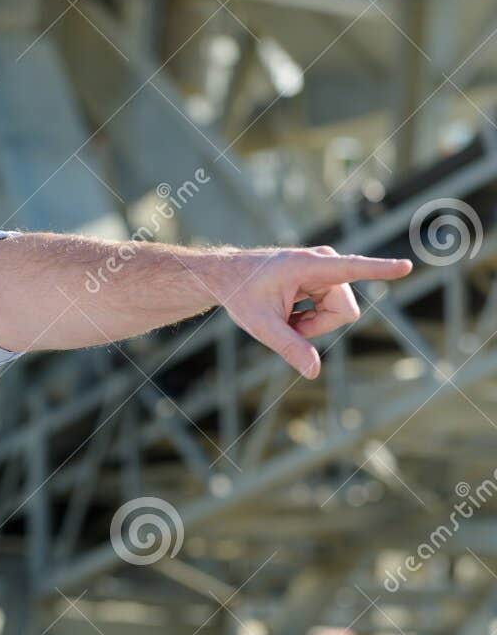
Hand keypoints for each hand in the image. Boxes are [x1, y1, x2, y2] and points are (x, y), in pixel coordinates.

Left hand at [212, 245, 411, 379]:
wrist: (227, 278)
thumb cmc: (241, 296)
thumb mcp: (261, 326)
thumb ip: (290, 347)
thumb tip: (314, 372)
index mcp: (309, 266)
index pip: (352, 268)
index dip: (380, 269)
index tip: (407, 266)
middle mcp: (324, 262)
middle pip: (344, 311)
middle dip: (318, 326)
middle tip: (286, 322)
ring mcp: (326, 269)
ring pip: (338, 313)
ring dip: (312, 322)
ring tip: (284, 314)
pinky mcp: (325, 276)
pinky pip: (331, 309)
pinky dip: (309, 317)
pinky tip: (288, 310)